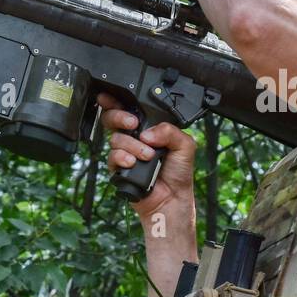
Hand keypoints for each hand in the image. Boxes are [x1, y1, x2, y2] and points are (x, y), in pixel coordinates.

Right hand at [97, 92, 196, 219]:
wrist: (173, 198)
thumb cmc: (178, 172)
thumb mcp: (184, 145)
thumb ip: (170, 131)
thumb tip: (147, 133)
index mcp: (148, 128)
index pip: (130, 110)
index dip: (116, 101)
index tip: (113, 98)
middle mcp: (134, 138)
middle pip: (113, 119)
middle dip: (119, 117)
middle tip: (133, 124)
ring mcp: (125, 152)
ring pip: (115, 138)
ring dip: (132, 145)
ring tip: (148, 156)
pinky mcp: (118, 168)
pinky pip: (112, 157)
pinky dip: (122, 158)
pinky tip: (132, 163)